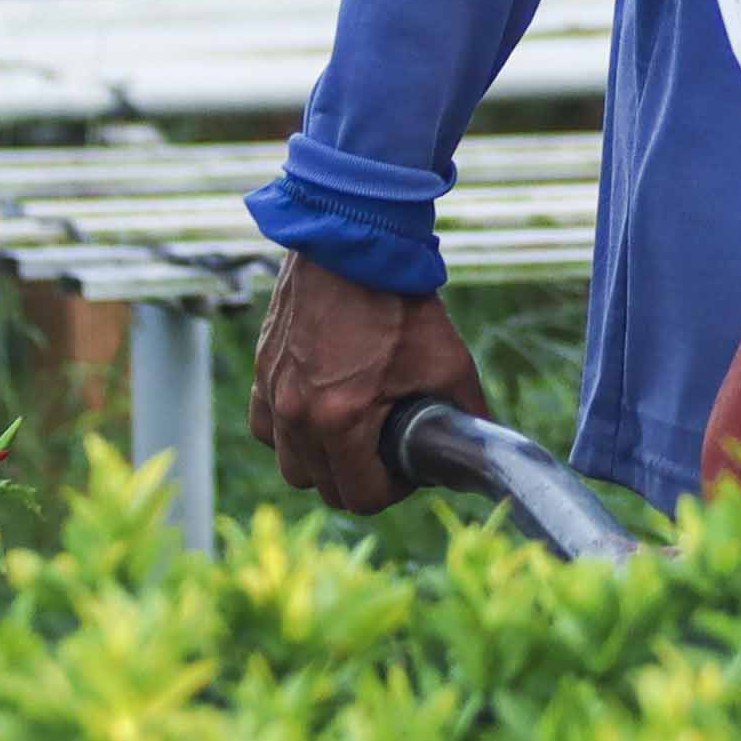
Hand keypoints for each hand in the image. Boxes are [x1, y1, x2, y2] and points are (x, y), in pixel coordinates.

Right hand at [251, 253, 492, 514]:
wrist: (355, 242)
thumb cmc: (402, 301)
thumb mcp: (449, 362)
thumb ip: (465, 413)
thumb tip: (479, 446)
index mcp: (341, 419)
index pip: (361, 497)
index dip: (395, 490)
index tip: (410, 468)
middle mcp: (296, 414)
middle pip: (323, 487)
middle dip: (360, 479)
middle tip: (387, 453)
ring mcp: (272, 391)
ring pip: (291, 462)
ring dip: (322, 460)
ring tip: (355, 433)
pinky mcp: (262, 370)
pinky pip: (265, 427)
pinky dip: (290, 431)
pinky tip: (319, 410)